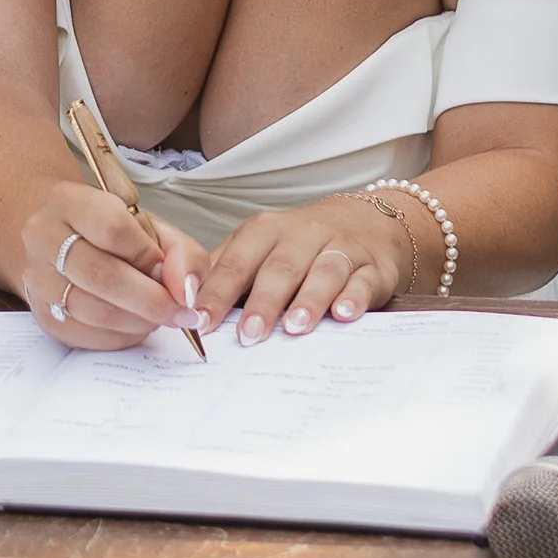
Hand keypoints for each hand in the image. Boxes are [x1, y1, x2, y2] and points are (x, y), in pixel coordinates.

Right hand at [21, 182, 207, 350]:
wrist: (61, 240)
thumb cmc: (110, 231)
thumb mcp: (151, 226)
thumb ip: (181, 253)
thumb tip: (185, 291)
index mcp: (68, 201)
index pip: (113, 229)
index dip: (148, 255)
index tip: (168, 270)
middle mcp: (43, 237)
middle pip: (102, 276)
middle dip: (152, 300)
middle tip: (181, 312)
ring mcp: (37, 279)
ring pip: (95, 312)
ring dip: (139, 321)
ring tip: (159, 315)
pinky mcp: (42, 314)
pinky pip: (89, 336)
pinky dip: (122, 335)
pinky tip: (135, 323)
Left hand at [196, 194, 408, 345]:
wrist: (366, 223)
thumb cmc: (299, 245)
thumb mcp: (259, 248)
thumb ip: (225, 272)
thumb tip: (184, 303)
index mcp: (265, 231)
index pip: (236, 262)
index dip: (217, 292)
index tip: (201, 321)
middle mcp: (302, 235)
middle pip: (279, 268)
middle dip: (262, 302)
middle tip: (248, 335)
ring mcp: (340, 249)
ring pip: (323, 272)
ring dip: (308, 300)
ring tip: (294, 328)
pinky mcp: (372, 267)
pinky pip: (363, 281)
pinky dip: (354, 297)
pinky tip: (345, 314)